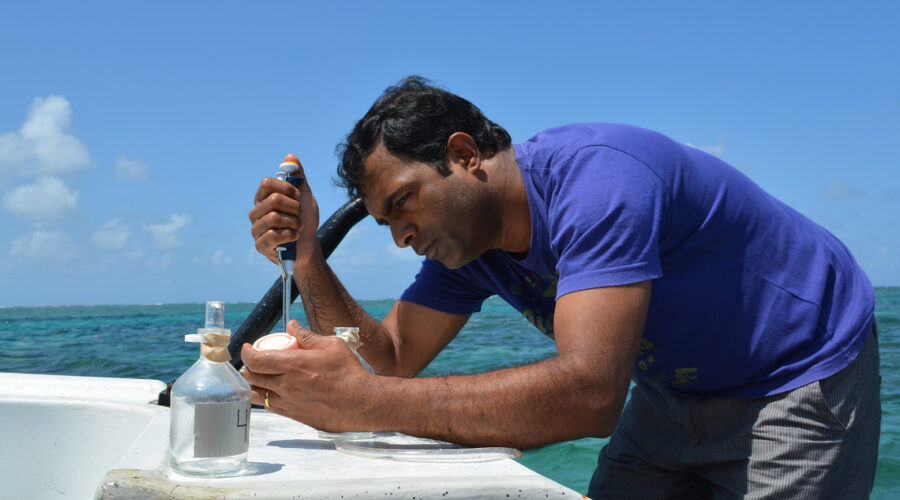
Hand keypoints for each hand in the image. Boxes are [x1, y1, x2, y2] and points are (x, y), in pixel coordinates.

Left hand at [242, 320, 376, 431]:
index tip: (248, 347)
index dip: (246, 352)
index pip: (255, 360)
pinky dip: (267, 397)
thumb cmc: (348, 372)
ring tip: (263, 377)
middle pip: (251, 377)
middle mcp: (285, 386)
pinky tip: (276, 391)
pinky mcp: (294, 415)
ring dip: (255, 384)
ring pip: (256, 395)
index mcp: (292, 366)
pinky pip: (271, 407)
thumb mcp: (332, 345)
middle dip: (249, 367)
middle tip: (257, 360)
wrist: (360, 402)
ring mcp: (288, 403)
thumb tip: (291, 326)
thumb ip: (307, 336)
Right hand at [249, 154, 319, 265]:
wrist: (309, 244)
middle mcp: (256, 212)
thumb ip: (297, 177)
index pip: (267, 183)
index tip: (298, 196)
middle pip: (273, 200)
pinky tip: (294, 237)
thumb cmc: (304, 219)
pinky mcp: (260, 245)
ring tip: (298, 227)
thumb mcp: (304, 196)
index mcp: (263, 198)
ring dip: (294, 222)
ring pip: (274, 218)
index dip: (286, 188)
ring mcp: (256, 229)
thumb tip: (290, 156)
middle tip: (300, 215)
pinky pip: (273, 235)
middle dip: (294, 208)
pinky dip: (290, 235)